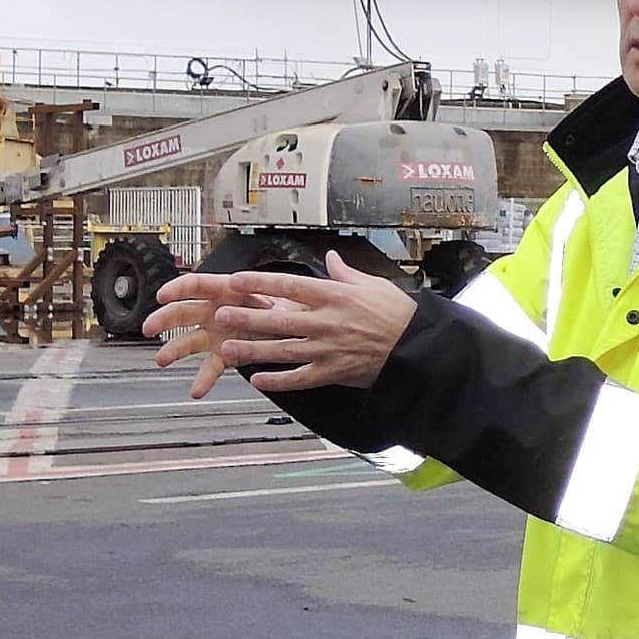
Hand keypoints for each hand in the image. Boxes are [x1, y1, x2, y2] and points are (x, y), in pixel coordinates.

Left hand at [146, 264, 420, 398]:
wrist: (417, 347)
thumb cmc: (398, 313)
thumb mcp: (373, 285)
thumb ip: (346, 273)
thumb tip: (331, 258)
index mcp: (335, 296)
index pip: (289, 287)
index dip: (260, 283)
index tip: (236, 280)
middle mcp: (326, 322)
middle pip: (279, 320)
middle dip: (248, 317)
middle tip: (222, 315)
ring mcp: (328, 349)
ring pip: (283, 350)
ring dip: (253, 350)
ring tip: (228, 348)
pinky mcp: (333, 372)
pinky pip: (300, 377)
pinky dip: (278, 380)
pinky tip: (257, 380)